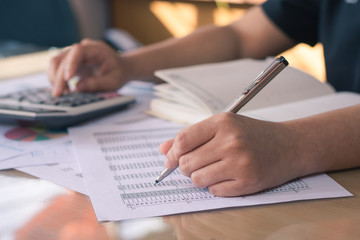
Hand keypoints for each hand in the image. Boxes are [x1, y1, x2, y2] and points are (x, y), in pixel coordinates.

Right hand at [48, 39, 128, 95]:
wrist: (121, 68)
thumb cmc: (119, 73)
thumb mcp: (113, 82)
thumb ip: (97, 83)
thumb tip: (78, 87)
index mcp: (96, 49)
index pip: (78, 51)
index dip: (71, 63)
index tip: (68, 78)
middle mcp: (83, 48)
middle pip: (64, 58)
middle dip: (59, 76)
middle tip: (58, 94)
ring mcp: (75, 54)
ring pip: (57, 62)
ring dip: (54, 78)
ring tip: (60, 93)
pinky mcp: (71, 62)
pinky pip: (58, 68)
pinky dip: (57, 79)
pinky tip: (63, 91)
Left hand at [160, 112, 303, 196]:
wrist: (290, 145)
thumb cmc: (253, 134)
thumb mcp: (224, 126)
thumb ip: (192, 136)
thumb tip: (163, 150)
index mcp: (222, 122)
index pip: (183, 140)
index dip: (172, 152)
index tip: (172, 158)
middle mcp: (231, 141)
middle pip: (186, 163)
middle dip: (186, 167)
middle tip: (197, 164)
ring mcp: (240, 163)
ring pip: (197, 179)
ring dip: (200, 178)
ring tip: (214, 169)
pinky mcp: (248, 182)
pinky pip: (214, 191)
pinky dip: (216, 186)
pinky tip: (228, 176)